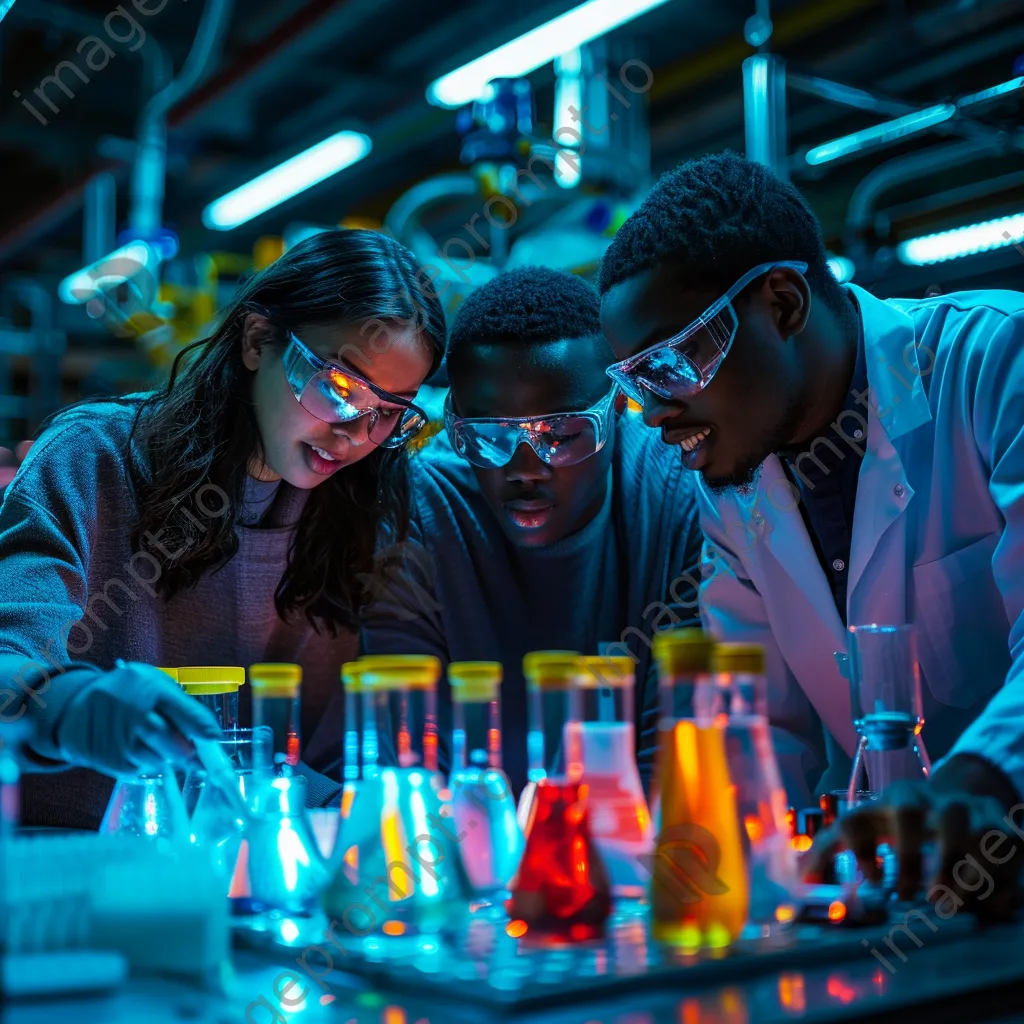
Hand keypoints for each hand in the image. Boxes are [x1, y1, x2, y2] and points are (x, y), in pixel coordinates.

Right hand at [54, 662, 221, 776]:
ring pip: (152, 757)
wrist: (75, 707)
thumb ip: (179, 706)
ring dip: (164, 757)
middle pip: (162, 735)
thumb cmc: (128, 694)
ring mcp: (114, 734)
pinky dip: (145, 764)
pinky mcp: (104, 757)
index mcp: (147, 685)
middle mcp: (129, 708)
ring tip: (158, 746)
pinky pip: (137, 768)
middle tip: (197, 759)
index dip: (199, 724)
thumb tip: (208, 735)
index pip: (177, 706)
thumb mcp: (153, 684)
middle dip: (184, 750)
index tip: (215, 738)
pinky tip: (137, 750)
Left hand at [804, 757, 1023, 921]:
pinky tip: (994, 902)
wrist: (959, 796)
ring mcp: (962, 807)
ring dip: (958, 866)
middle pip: (906, 811)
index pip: (855, 819)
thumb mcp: (866, 829)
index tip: (870, 882)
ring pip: (961, 824)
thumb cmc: (901, 822)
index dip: (856, 850)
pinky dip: (1003, 875)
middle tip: (913, 896)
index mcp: (881, 805)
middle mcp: (920, 800)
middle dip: (907, 854)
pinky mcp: (1000, 821)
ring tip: (952, 901)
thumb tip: (799, 880)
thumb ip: (830, 852)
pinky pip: (1006, 842)